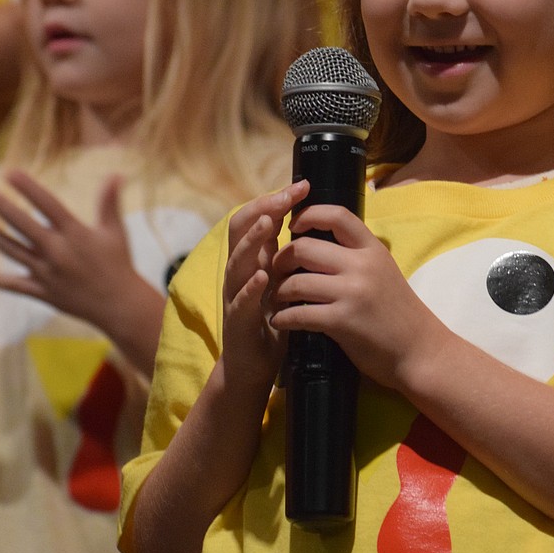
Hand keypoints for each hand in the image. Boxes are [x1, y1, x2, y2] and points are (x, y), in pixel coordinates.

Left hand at [0, 169, 134, 324]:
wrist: (119, 305)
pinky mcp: (43, 292)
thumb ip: (109, 202)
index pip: (48, 205)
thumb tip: (116, 173)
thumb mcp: (115, 231)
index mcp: (75, 234)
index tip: (9, 173)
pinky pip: (16, 286)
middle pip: (22, 225)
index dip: (29, 189)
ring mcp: (47, 274)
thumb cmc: (118, 264)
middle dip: (0, 206)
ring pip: (13, 251)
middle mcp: (58, 252)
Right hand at [219, 180, 309, 397]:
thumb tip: (318, 224)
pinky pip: (240, 302)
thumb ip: (291, 255)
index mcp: (255, 259)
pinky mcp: (237, 322)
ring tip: (268, 224)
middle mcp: (241, 272)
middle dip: (263, 210)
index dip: (275, 200)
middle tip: (284, 197)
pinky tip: (262, 278)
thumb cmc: (275, 320)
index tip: (301, 186)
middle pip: (241, 231)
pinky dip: (250, 288)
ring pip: (237, 262)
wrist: (254, 366)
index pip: (258, 219)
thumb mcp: (285, 282)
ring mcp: (235, 295)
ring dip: (253, 242)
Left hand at [270, 202, 437, 390]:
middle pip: (304, 247)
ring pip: (296, 282)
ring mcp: (352, 293)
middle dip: (281, 259)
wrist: (420, 349)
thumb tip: (317, 240)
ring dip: (279, 291)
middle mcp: (362, 265)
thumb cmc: (398, 311)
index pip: (336, 215)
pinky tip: (280, 321)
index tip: (293, 226)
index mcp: (372, 249)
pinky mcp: (343, 321)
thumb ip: (355, 255)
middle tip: (275, 271)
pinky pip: (299, 314)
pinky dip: (283, 318)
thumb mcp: (382, 270)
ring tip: (276, 298)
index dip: (308, 214)